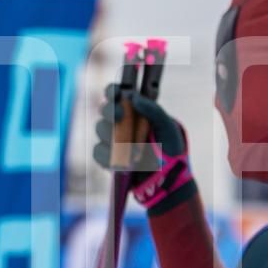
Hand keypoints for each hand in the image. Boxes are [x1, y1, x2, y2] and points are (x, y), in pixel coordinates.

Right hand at [92, 85, 191, 210]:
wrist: (167, 176)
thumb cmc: (169, 146)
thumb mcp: (168, 126)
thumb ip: (153, 110)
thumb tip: (134, 97)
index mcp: (133, 108)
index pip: (116, 93)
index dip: (112, 91)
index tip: (117, 94)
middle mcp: (119, 121)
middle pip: (104, 109)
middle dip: (111, 112)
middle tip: (120, 116)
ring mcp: (111, 139)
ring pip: (100, 130)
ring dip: (115, 138)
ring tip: (134, 152)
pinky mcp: (106, 156)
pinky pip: (98, 152)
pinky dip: (109, 158)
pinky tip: (123, 164)